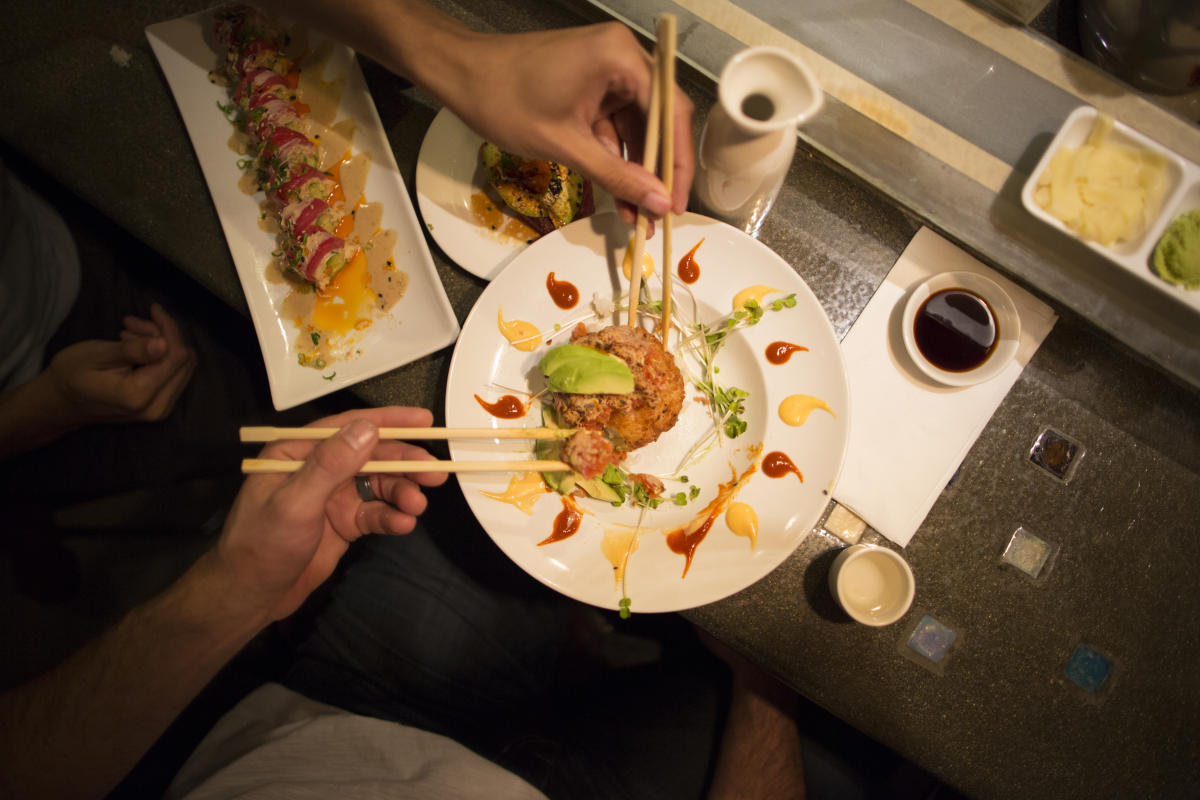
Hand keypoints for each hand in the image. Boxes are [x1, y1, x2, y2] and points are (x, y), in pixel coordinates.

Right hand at [44, 303, 194, 426]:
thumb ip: (132, 351)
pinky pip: (172, 374)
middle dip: (164, 335)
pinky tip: (135, 345)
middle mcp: (156, 407)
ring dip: (161, 343)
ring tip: (128, 333)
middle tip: (132, 323)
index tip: (154, 309)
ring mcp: (160, 410)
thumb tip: (163, 344)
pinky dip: (159, 355)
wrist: (60, 402)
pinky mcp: (160, 406)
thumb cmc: (72, 375)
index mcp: (139, 395)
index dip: (169, 328)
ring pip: (180, 366)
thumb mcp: (96, 355)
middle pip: (183, 361)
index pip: (175, 356)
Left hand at [213, 407, 447, 620]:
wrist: (250, 597)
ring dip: (401, 493)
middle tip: (436, 473)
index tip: (425, 421)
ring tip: (417, 506)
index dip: (388, 422)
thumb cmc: (262, 545)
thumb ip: (331, 465)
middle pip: (371, 457)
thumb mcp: (295, 502)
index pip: (348, 427)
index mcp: (298, 453)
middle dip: (404, 463)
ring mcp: (332, 497)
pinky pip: (375, 514)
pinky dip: (392, 518)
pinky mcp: (343, 523)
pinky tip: (404, 525)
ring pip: (378, 486)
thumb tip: (368, 427)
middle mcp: (318, 470)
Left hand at [447, 22, 693, 223]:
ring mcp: (607, 73)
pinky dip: (615, 161)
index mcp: (620, 57)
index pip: (670, 112)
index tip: (676, 203)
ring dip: (635, 173)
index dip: (677, 162)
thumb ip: (617, 175)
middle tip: (660, 215)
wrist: (458, 76)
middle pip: (658, 121)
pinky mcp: (592, 89)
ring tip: (637, 217)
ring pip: (636, 130)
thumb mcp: (565, 145)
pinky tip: (619, 197)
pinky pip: (614, 129)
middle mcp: (622, 58)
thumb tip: (658, 203)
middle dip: (657, 172)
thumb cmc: (504, 99)